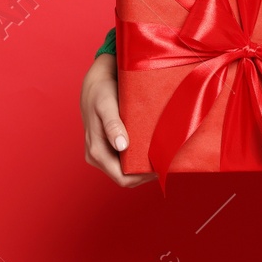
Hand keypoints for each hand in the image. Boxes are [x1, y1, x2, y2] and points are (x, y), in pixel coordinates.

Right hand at [81, 53, 157, 186]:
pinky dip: (138, 158)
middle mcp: (97, 156)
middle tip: (166, 160)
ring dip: (143, 165)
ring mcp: (103, 153)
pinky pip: (125, 159)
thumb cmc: (100, 92)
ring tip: (161, 155)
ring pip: (126, 169)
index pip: (122, 178)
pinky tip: (152, 149)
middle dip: (145, 173)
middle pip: (126, 176)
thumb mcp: (106, 106)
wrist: (95, 83)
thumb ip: (112, 125)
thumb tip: (121, 146)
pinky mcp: (109, 146)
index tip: (161, 167)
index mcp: (96, 152)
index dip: (142, 177)